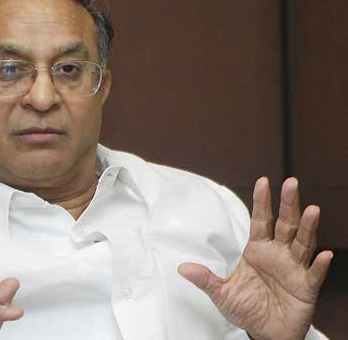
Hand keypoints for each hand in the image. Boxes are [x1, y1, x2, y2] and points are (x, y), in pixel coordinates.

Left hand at [178, 177, 331, 339]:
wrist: (266, 333)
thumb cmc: (246, 309)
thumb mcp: (222, 293)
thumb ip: (206, 279)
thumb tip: (182, 268)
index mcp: (257, 250)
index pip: (260, 220)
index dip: (262, 202)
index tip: (262, 181)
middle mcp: (278, 254)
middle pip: (286, 224)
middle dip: (288, 203)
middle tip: (291, 182)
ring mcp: (294, 269)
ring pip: (303, 243)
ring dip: (308, 227)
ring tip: (312, 210)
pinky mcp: (306, 288)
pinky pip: (314, 275)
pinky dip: (319, 265)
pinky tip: (324, 254)